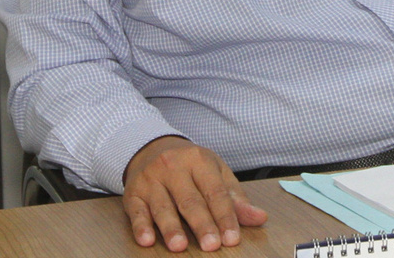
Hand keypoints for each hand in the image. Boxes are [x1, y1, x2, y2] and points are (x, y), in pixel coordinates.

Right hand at [123, 136, 267, 252]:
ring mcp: (152, 179)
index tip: (232, 238)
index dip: (225, 216)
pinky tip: (147, 239)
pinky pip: (136, 211)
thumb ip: (235, 197)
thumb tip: (259, 217)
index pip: (215, 191)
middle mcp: (174, 167)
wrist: (152, 148)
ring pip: (163, 206)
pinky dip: (141, 226)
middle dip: (201, 224)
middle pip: (190, 200)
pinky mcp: (133, 193)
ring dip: (171, 227)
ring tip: (180, 246)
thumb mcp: (216, 172)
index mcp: (199, 160)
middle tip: (211, 245)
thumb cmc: (190, 165)